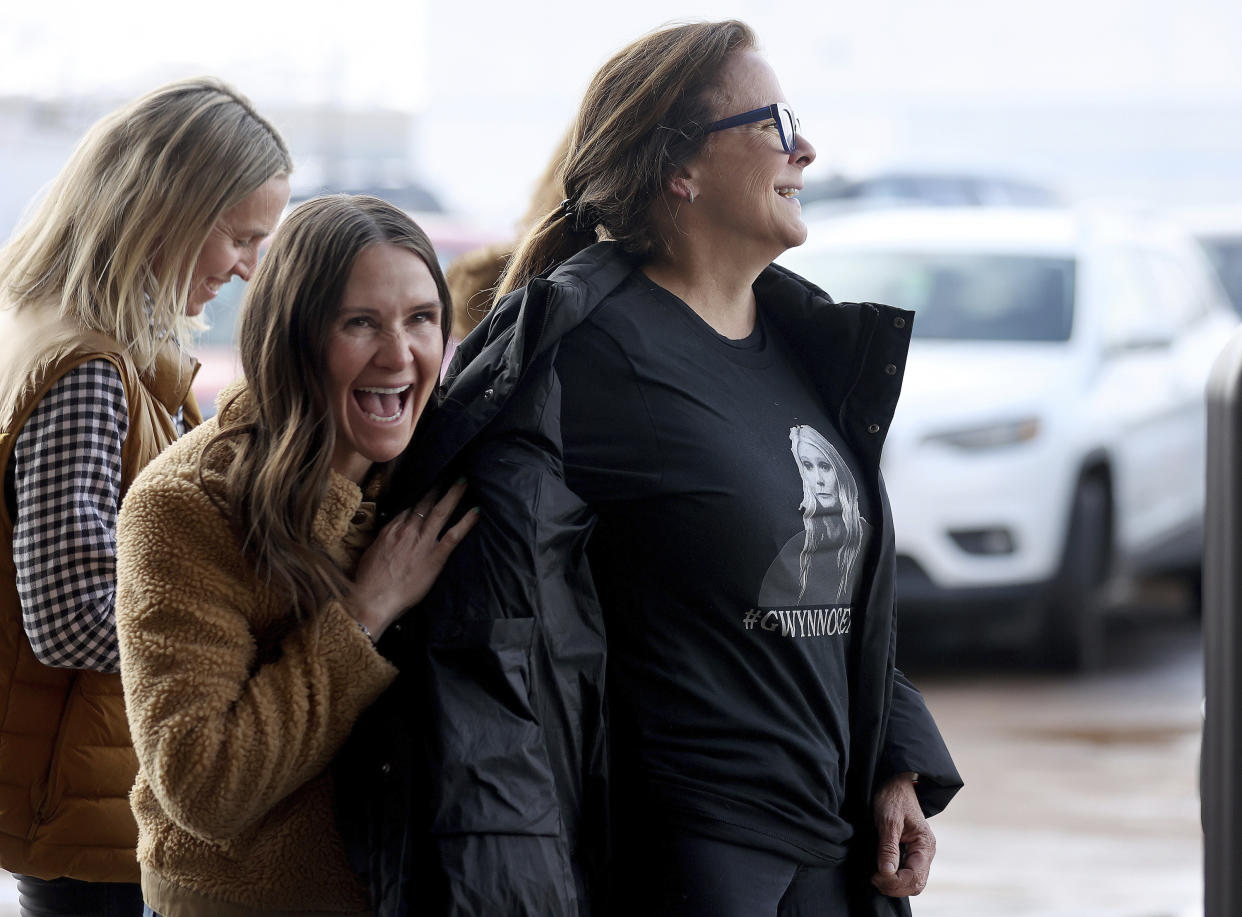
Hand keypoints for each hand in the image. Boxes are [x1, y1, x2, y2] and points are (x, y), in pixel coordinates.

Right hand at [348, 480, 478, 640]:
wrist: (373, 598)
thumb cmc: (368, 580)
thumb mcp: (372, 552)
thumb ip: (385, 539)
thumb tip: (392, 534)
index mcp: (391, 528)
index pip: (409, 506)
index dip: (420, 495)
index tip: (429, 484)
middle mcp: (408, 530)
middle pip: (425, 502)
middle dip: (437, 485)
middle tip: (448, 471)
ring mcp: (422, 542)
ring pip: (440, 511)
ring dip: (453, 494)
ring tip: (464, 481)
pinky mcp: (435, 557)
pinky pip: (454, 535)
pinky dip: (466, 522)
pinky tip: (476, 511)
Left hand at [871, 772, 934, 897]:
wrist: (894, 783)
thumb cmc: (893, 798)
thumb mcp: (888, 820)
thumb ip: (888, 848)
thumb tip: (887, 872)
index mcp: (925, 844)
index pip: (915, 877)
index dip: (895, 882)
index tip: (876, 875)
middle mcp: (926, 852)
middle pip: (916, 884)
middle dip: (895, 886)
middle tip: (874, 878)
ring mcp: (920, 854)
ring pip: (912, 882)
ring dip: (894, 885)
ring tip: (876, 875)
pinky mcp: (911, 853)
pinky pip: (907, 874)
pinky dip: (895, 878)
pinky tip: (881, 871)